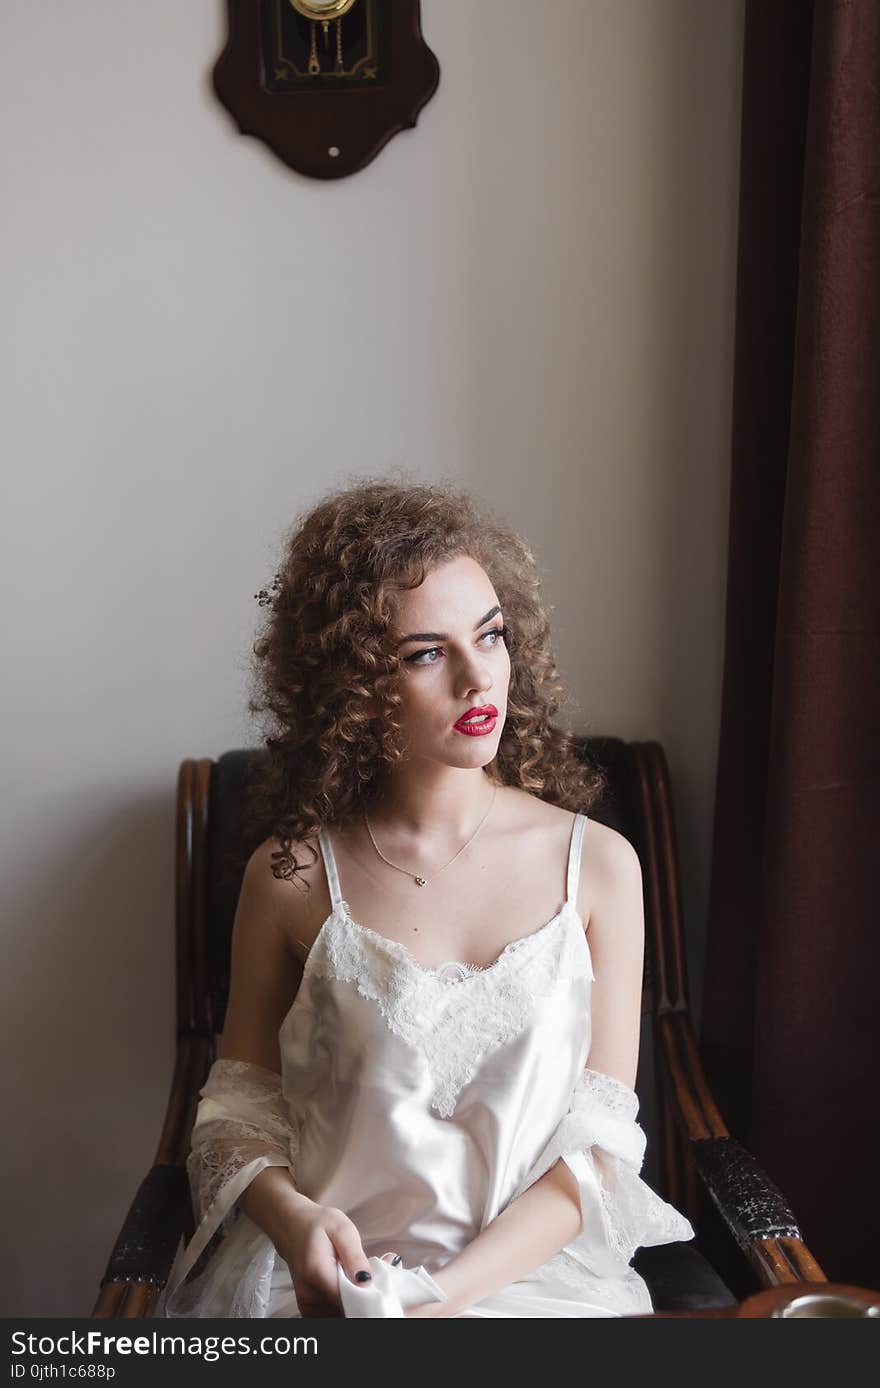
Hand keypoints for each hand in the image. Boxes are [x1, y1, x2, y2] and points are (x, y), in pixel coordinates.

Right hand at [277, 1200, 373, 1316]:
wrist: (291, 1227)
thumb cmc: (317, 1224)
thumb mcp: (341, 1229)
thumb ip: (355, 1256)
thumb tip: (367, 1282)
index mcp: (317, 1274)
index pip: (348, 1301)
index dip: (368, 1297)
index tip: (381, 1284)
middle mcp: (310, 1296)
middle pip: (346, 1311)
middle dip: (366, 1300)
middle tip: (378, 1279)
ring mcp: (308, 1306)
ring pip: (341, 1314)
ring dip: (357, 1303)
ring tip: (363, 1278)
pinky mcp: (310, 1310)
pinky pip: (333, 1314)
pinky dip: (347, 1305)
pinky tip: (352, 1286)